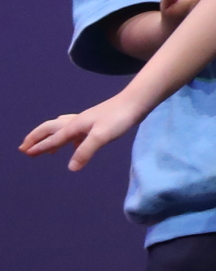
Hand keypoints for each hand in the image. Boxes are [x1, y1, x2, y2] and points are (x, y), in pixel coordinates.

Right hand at [23, 94, 143, 170]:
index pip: (53, 139)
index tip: (26, 153)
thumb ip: (86, 151)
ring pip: (61, 128)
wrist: (135, 102)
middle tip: (24, 148)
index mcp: (74, 126)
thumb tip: (71, 168)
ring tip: (45, 150)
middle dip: (36, 138)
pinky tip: (75, 145)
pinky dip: (69, 139)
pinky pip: (75, 131)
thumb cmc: (119, 118)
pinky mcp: (96, 122)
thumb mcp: (101, 136)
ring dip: (50, 138)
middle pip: (50, 128)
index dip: (40, 147)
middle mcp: (77, 122)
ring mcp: (86, 121)